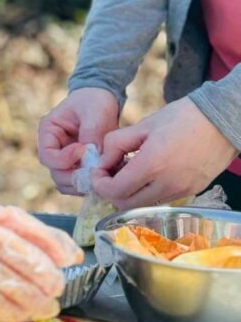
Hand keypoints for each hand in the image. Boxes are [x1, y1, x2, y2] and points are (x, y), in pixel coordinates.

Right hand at [0, 201, 82, 321]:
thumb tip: (30, 264)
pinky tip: (19, 316)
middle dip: (40, 267)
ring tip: (47, 308)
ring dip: (27, 293)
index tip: (70, 255)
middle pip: (9, 245)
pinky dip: (4, 308)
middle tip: (59, 286)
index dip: (46, 237)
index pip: (12, 219)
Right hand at [38, 88, 119, 193]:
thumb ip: (91, 133)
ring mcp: (65, 160)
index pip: (47, 156)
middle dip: (76, 176)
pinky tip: (106, 174)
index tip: (83, 150)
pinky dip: (91, 184)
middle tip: (96, 170)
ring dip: (84, 183)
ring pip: (67, 183)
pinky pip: (79, 184)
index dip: (64, 159)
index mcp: (48, 132)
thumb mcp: (94, 112)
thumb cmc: (94, 101)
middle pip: (57, 174)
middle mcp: (53, 149)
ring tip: (103, 173)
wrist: (102, 101)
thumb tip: (92, 160)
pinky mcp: (78, 167)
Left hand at [92, 98, 237, 208]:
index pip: (115, 191)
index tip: (98, 171)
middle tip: (109, 172)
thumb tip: (102, 161)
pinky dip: (146, 192)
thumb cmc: (183, 117)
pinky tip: (147, 173)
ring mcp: (180, 191)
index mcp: (152, 165)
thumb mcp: (144, 125)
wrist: (223, 121)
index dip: (99, 183)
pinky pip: (159, 200)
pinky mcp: (190, 192)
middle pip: (125, 203)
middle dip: (111, 190)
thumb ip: (117, 144)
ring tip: (129, 171)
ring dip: (129, 193)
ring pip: (142, 204)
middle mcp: (167, 184)